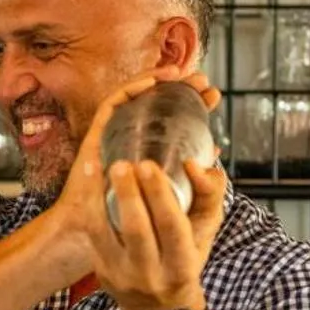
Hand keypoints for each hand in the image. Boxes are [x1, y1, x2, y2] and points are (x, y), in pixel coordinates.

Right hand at [49, 66, 220, 274]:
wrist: (96, 235)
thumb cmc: (132, 222)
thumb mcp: (177, 201)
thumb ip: (199, 182)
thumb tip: (213, 154)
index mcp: (149, 153)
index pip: (172, 120)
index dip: (193, 105)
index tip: (213, 97)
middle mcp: (130, 140)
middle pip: (156, 105)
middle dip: (180, 88)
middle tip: (203, 81)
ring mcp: (113, 136)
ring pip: (135, 99)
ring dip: (158, 81)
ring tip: (181, 73)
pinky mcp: (96, 135)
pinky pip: (112, 105)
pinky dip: (131, 89)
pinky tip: (152, 83)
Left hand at [87, 151, 227, 309]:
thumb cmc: (184, 264)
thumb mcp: (205, 236)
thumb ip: (207, 197)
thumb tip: (195, 163)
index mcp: (182, 265)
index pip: (173, 228)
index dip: (160, 196)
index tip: (150, 166)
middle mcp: (151, 274)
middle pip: (138, 231)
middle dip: (130, 194)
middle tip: (122, 163)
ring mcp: (122, 274)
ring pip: (106, 233)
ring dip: (100, 197)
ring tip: (97, 165)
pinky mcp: (102, 271)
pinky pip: (93, 235)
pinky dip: (89, 205)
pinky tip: (88, 178)